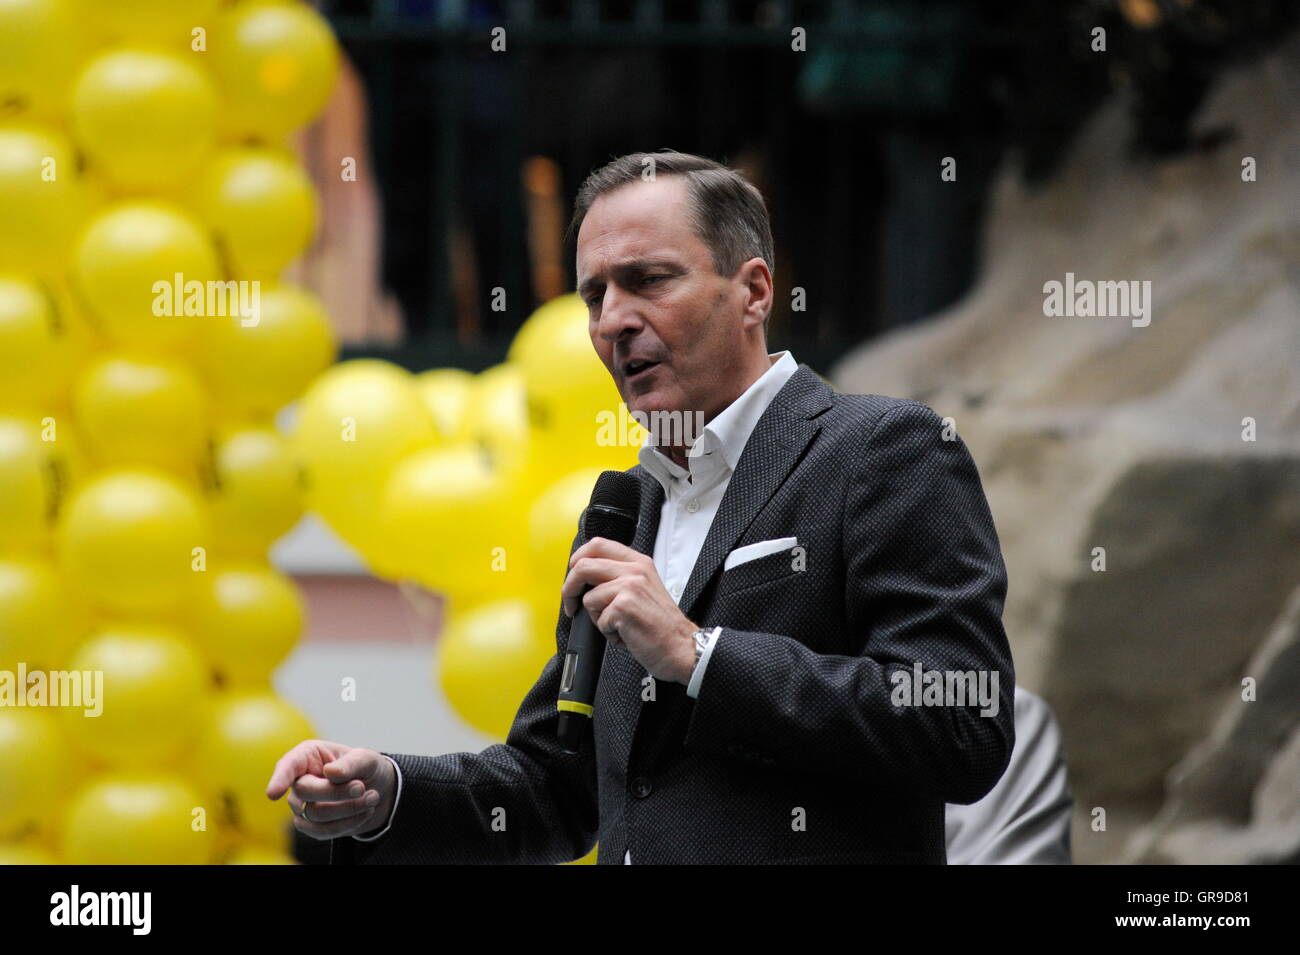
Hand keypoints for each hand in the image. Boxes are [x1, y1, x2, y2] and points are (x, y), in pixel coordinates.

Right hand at [265, 740, 396, 840]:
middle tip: (362, 787)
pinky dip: (348, 823)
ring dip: (349, 809)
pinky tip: (365, 811)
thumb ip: (351, 763)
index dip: (280, 779)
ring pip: (315, 815)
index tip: (273, 794)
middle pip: (305, 792)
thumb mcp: (366, 759)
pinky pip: (323, 831)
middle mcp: (299, 780)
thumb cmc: (366, 768)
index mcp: (307, 756)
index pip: (288, 766)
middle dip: (338, 793)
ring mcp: (301, 805)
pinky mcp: (310, 825)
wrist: (378, 790)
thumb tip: (331, 773)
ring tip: (373, 797)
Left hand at [561, 536, 698, 683]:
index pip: (597, 544)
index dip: (577, 559)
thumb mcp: (643, 589)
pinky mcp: (624, 606)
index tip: (573, 576)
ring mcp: (630, 586)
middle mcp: (635, 570)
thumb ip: (619, 577)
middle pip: (583, 566)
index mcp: (638, 562)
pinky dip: (608, 632)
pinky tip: (625, 633)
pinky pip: (598, 619)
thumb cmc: (661, 625)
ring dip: (596, 617)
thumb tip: (585, 579)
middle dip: (569, 588)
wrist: (680, 647)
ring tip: (617, 624)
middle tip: (571, 604)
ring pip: (589, 597)